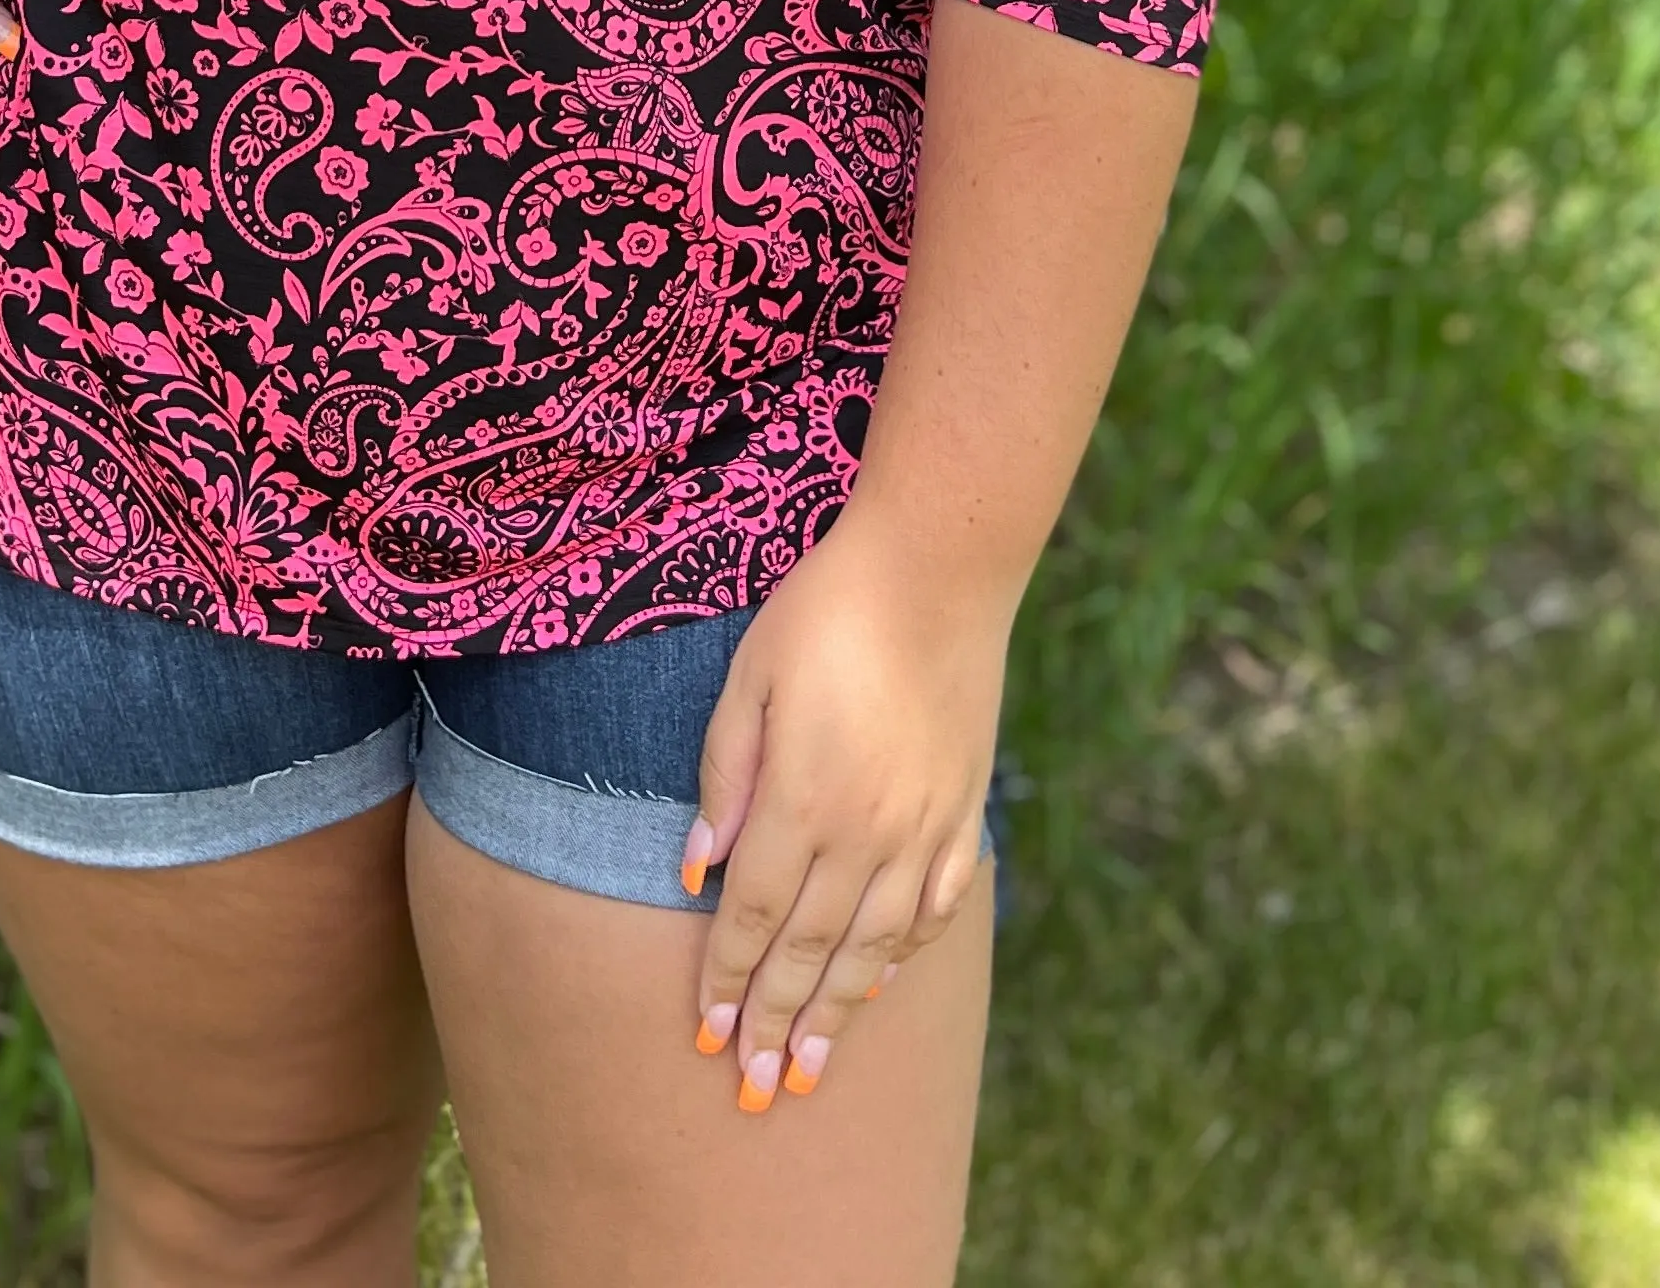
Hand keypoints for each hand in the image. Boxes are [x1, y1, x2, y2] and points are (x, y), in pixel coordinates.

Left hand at [684, 510, 1006, 1114]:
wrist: (938, 568)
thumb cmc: (826, 610)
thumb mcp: (749, 677)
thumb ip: (723, 776)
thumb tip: (696, 872)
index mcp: (802, 798)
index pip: (753, 916)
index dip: (727, 980)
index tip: (705, 1036)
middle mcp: (865, 831)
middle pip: (810, 949)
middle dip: (777, 1024)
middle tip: (754, 1091)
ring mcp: (922, 828)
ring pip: (873, 946)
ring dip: (837, 1012)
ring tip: (811, 1070)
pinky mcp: (962, 812)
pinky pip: (930, 908)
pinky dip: (902, 955)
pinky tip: (881, 984)